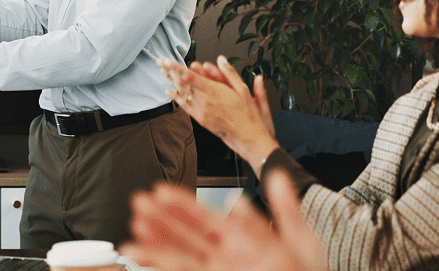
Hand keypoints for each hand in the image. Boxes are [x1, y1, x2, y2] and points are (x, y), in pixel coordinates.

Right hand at [120, 170, 326, 270]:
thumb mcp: (303, 240)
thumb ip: (287, 209)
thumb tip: (276, 176)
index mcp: (243, 240)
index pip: (205, 217)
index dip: (182, 204)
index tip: (161, 191)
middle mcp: (225, 256)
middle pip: (185, 234)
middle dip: (160, 219)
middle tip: (139, 202)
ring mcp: (216, 270)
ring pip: (178, 255)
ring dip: (155, 241)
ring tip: (135, 227)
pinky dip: (158, 263)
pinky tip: (139, 255)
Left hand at [157, 56, 278, 168]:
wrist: (248, 138)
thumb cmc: (248, 116)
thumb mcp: (243, 90)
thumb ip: (230, 73)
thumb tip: (221, 60)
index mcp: (215, 92)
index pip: (191, 77)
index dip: (177, 68)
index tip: (167, 61)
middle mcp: (205, 101)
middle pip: (182, 84)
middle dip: (170, 71)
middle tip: (161, 62)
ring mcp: (201, 111)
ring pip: (182, 93)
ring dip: (172, 81)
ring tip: (163, 71)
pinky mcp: (200, 119)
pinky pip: (184, 106)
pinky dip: (176, 97)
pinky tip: (169, 91)